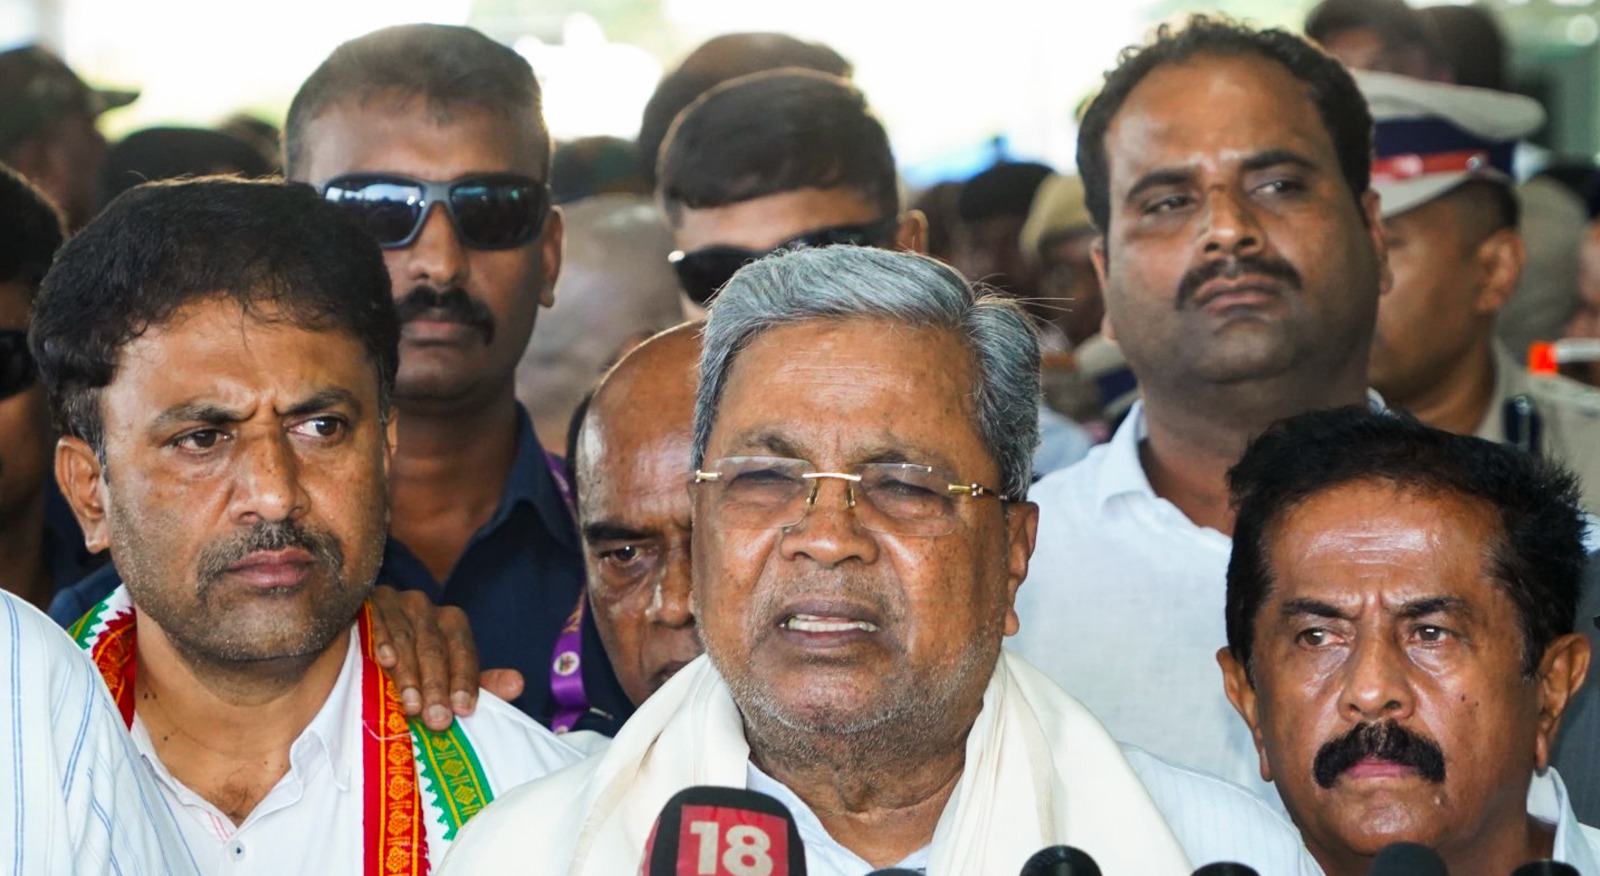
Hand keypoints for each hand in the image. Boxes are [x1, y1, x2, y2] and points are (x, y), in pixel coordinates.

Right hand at [367, 586, 507, 730]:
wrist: (360, 641)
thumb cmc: (411, 666)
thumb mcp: (446, 676)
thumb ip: (479, 683)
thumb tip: (518, 684)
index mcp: (452, 623)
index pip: (463, 652)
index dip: (464, 682)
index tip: (463, 710)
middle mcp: (427, 609)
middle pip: (435, 648)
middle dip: (437, 686)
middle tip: (436, 719)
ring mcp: (398, 602)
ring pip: (408, 638)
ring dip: (409, 674)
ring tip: (412, 705)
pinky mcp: (370, 602)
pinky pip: (379, 620)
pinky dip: (383, 640)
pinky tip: (385, 661)